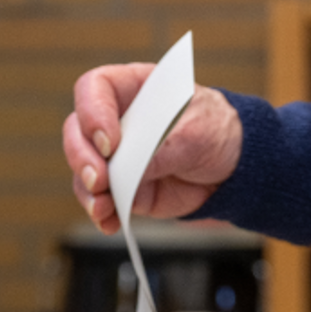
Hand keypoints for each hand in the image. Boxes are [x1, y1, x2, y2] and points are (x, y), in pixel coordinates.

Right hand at [63, 63, 242, 233]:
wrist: (233, 166)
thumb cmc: (215, 131)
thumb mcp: (195, 133)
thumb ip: (162, 149)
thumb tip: (130, 171)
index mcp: (133, 89)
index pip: (94, 88)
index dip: (92, 112)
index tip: (109, 141)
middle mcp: (116, 120)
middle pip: (77, 131)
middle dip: (82, 157)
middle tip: (99, 179)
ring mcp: (117, 156)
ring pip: (83, 170)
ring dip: (88, 191)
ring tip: (103, 207)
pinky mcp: (123, 186)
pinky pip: (101, 199)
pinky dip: (102, 213)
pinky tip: (110, 222)